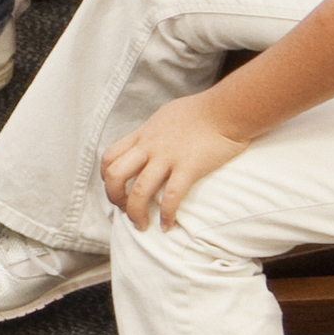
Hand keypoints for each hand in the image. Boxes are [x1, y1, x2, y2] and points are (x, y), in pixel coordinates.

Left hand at [101, 94, 251, 231]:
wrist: (227, 108)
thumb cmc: (203, 110)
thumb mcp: (167, 116)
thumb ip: (155, 132)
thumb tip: (152, 141)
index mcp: (143, 134)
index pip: (110, 157)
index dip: (106, 177)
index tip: (115, 188)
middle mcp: (149, 146)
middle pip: (115, 175)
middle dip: (114, 197)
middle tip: (124, 210)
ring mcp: (167, 157)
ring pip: (138, 190)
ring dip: (135, 213)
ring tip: (141, 226)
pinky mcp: (189, 167)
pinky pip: (171, 196)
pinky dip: (167, 214)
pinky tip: (167, 225)